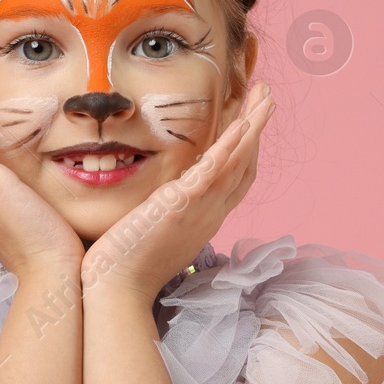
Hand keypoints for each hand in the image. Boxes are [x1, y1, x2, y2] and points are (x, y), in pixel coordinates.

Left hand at [82, 83, 273, 299]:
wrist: (115, 288)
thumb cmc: (126, 264)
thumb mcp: (155, 231)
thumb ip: (167, 211)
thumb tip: (161, 197)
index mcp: (204, 218)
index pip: (235, 179)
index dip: (247, 149)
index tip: (250, 122)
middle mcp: (211, 213)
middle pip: (246, 164)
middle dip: (258, 128)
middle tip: (268, 97)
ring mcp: (200, 208)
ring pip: (239, 162)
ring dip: (254, 126)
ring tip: (266, 96)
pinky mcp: (182, 204)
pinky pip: (215, 170)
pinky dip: (232, 144)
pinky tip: (244, 122)